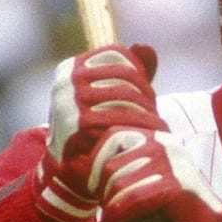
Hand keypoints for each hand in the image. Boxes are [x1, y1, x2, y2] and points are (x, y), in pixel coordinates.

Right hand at [37, 45, 160, 221]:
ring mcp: (69, 102)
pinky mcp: (77, 125)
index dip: (137, 73)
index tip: (146, 96)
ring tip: (155, 131)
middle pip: (123, 77)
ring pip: (125, 98)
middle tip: (155, 119)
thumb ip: (131, 72)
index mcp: (71, 69)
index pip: (116, 55)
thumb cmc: (93, 133)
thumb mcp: (110, 98)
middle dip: (145, 97)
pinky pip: (118, 119)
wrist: (68, 174)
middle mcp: (66, 81)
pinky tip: (147, 140)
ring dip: (145, 115)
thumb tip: (147, 47)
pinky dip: (138, 128)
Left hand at [95, 128, 221, 221]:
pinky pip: (132, 200)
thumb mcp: (149, 191)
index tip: (95, 190)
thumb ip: (126, 178)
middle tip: (108, 217)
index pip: (114, 137)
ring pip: (119, 182)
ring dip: (109, 210)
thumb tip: (89, 178)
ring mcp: (173, 164)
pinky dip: (117, 219)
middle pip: (112, 162)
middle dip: (103, 194)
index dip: (96, 164)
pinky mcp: (177, 187)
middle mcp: (167, 145)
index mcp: (161, 141)